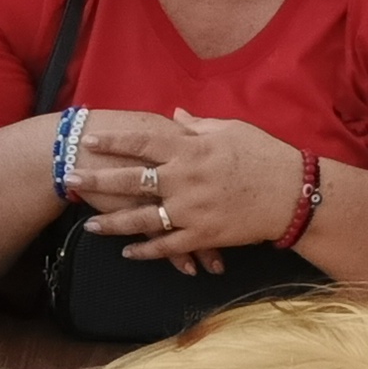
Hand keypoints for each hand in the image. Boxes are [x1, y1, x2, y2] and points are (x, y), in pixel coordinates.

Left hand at [67, 106, 302, 270]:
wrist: (293, 193)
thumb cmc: (264, 155)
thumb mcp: (231, 130)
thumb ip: (198, 125)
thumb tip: (174, 116)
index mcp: (190, 148)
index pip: (142, 142)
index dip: (114, 141)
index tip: (90, 140)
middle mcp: (184, 179)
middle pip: (132, 179)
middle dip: (99, 179)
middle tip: (73, 179)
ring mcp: (192, 210)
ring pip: (142, 219)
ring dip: (114, 223)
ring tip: (90, 225)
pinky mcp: (204, 235)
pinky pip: (168, 246)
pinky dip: (147, 251)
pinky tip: (128, 252)